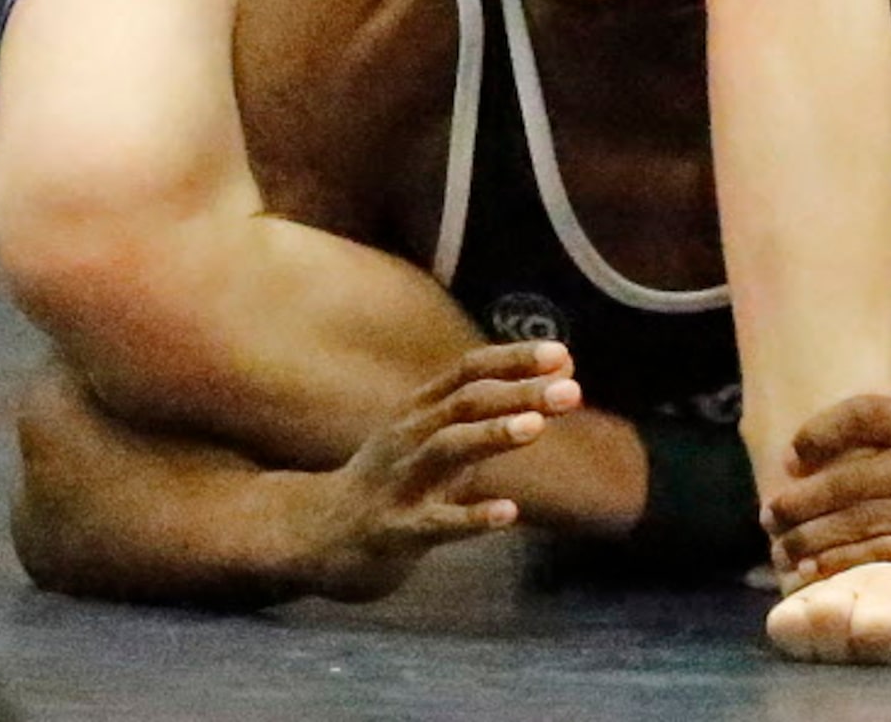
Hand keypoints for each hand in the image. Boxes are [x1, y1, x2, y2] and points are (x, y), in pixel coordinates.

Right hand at [303, 341, 581, 601]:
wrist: (319, 536)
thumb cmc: (396, 479)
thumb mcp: (438, 437)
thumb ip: (495, 411)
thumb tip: (562, 374)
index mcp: (420, 409)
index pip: (470, 370)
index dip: (515, 359)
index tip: (562, 353)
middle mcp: (408, 435)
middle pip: (466, 403)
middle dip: (519, 393)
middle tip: (571, 392)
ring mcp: (399, 481)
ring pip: (447, 450)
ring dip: (492, 436)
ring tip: (536, 428)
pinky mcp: (395, 531)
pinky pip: (436, 523)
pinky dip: (472, 517)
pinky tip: (509, 513)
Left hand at [763, 395, 890, 590]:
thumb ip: (857, 443)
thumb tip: (794, 459)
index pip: (864, 413)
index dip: (819, 432)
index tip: (790, 458)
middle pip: (853, 478)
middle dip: (800, 502)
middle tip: (770, 517)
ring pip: (859, 523)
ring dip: (809, 539)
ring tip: (783, 549)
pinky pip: (876, 560)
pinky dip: (836, 566)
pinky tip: (812, 570)